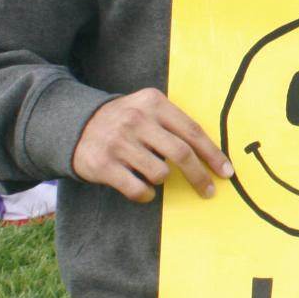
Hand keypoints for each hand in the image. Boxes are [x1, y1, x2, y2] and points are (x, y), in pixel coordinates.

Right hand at [71, 89, 232, 203]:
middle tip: (208, 190)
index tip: (226, 172)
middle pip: (181, 153)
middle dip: (200, 176)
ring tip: (150, 173)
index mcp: (153, 103)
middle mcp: (136, 120)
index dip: (212, 154)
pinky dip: (146, 194)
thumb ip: (174, 124)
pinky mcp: (103, 164)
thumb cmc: (123, 121)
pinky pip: (138, 189)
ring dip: (162, 180)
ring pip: (160, 173)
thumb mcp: (147, 109)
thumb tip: (210, 156)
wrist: (72, 123)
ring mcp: (118, 142)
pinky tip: (142, 188)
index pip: (192, 130)